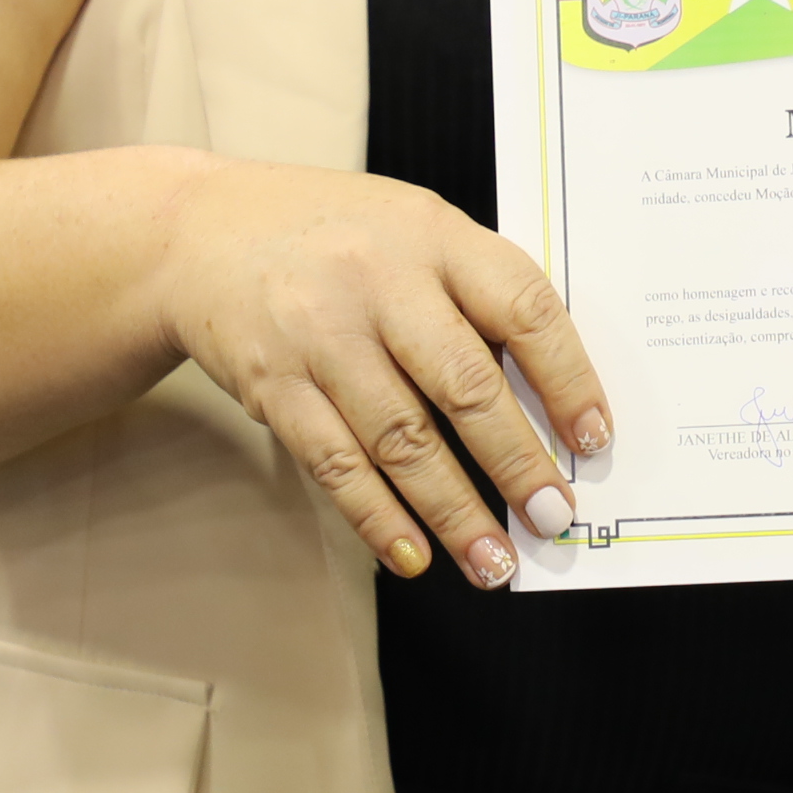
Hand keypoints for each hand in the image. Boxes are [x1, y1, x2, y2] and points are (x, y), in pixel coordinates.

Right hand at [152, 159, 608, 590]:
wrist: (198, 232)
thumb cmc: (335, 236)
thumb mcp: (415, 229)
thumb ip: (476, 293)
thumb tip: (551, 398)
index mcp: (432, 235)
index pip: (521, 305)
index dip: (567, 377)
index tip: (595, 439)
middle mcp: (377, 282)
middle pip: (462, 385)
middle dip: (517, 463)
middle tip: (554, 518)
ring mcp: (320, 335)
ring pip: (401, 439)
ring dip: (453, 511)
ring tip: (495, 563)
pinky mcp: (273, 385)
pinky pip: (335, 464)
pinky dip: (378, 516)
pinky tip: (414, 554)